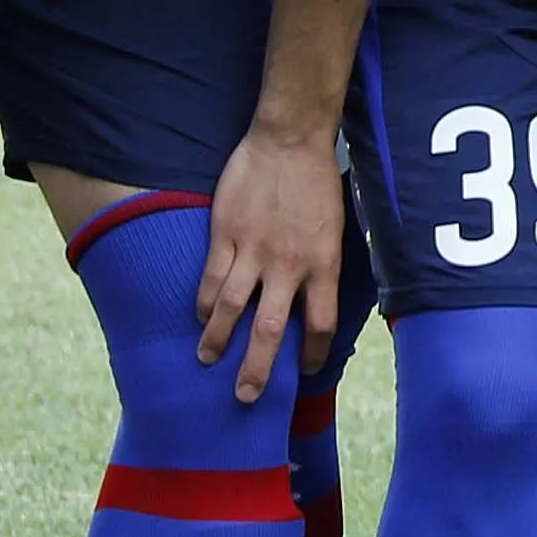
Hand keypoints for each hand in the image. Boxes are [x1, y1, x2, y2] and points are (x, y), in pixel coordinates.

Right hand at [195, 123, 355, 403]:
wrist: (291, 140)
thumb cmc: (316, 182)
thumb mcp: (335, 228)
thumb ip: (321, 264)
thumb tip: (313, 298)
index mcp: (323, 265)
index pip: (319, 324)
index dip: (311, 353)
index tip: (301, 370)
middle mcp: (289, 265)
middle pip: (271, 330)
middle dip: (257, 368)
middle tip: (245, 396)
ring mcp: (255, 250)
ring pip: (232, 308)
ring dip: (219, 339)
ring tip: (207, 359)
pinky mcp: (227, 234)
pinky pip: (212, 278)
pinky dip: (205, 302)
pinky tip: (201, 316)